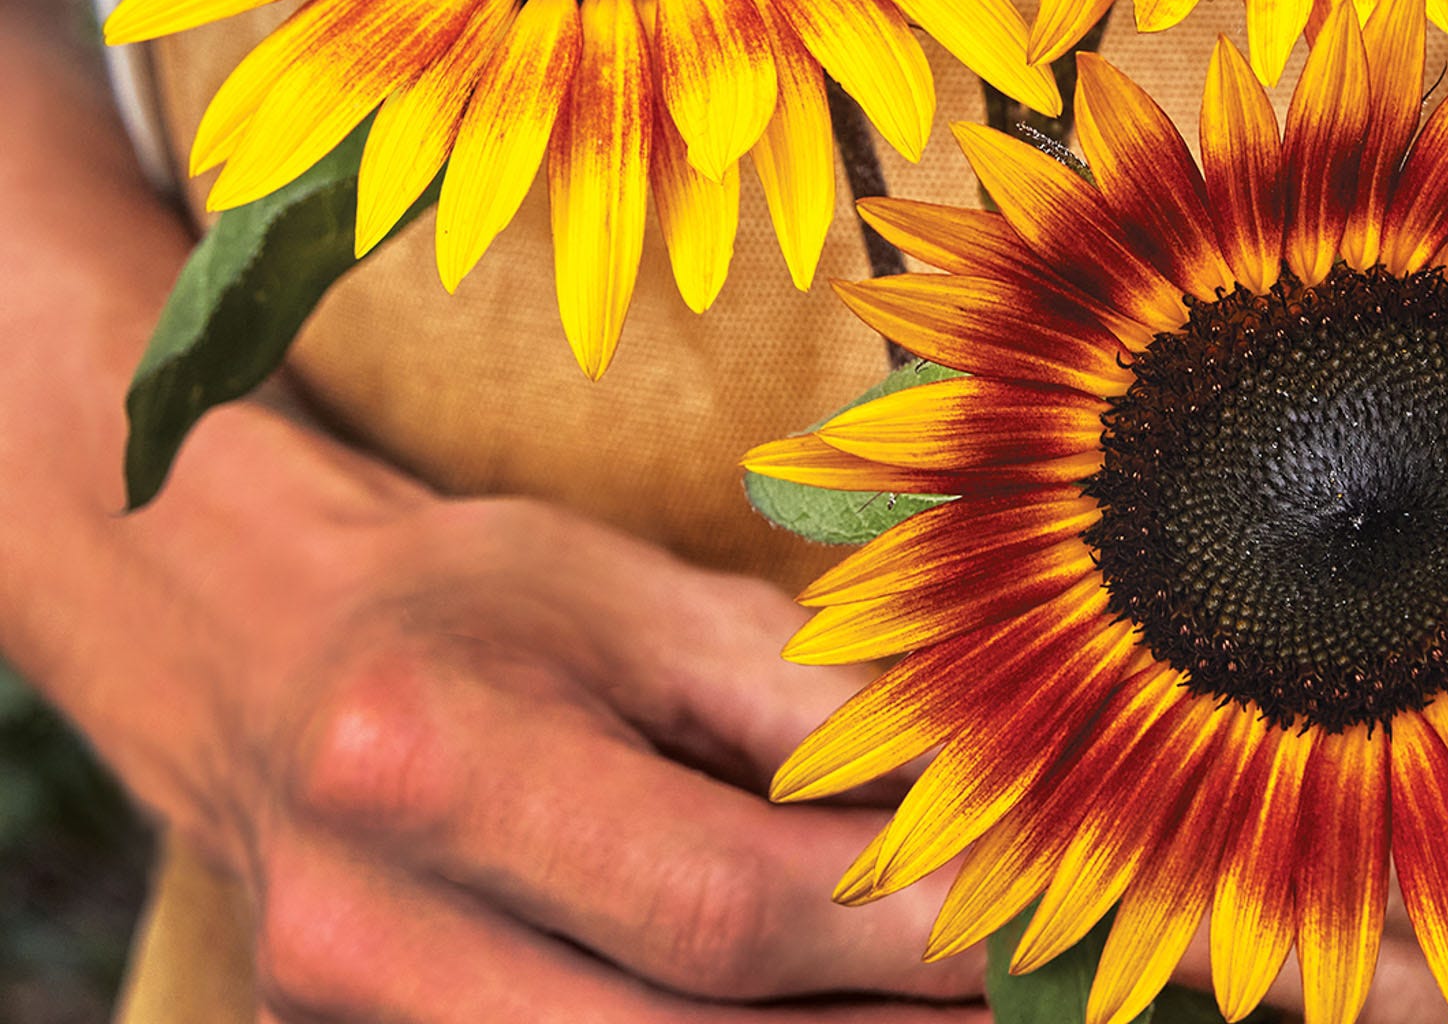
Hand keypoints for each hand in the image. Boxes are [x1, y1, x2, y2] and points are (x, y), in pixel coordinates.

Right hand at [222, 492, 988, 1023]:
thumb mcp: (648, 601)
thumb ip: (807, 714)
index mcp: (428, 756)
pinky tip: (833, 1023)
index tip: (1042, 922)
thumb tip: (985, 816)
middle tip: (1033, 995)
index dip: (898, 927)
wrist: (273, 654)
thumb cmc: (482, 600)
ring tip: (962, 1016)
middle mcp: (360, 932)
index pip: (712, 897)